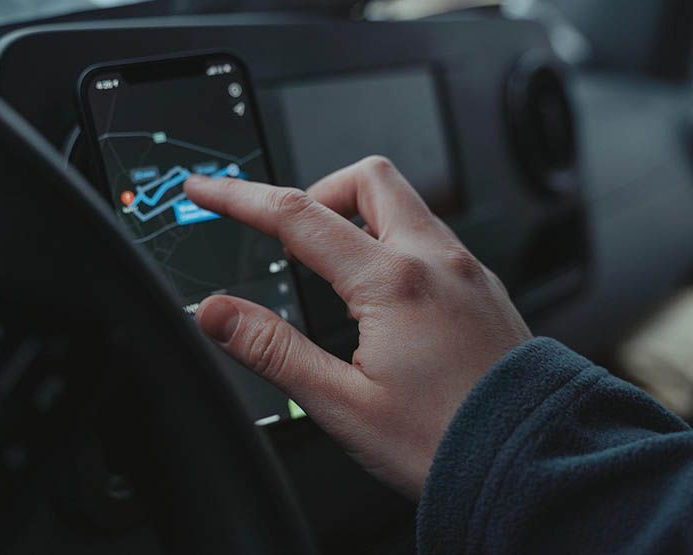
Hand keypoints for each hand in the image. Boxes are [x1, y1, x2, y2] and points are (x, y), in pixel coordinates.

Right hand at [184, 156, 531, 501]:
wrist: (532, 464)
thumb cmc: (446, 442)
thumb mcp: (342, 404)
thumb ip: (272, 349)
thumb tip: (217, 313)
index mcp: (395, 284)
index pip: (298, 217)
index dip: (240, 197)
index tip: (208, 188)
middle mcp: (437, 261)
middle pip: (367, 178)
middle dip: (317, 190)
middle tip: (289, 233)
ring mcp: (467, 270)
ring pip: (403, 204)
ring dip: (357, 216)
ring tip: (331, 269)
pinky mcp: (482, 287)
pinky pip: (430, 237)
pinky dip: (392, 242)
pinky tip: (382, 295)